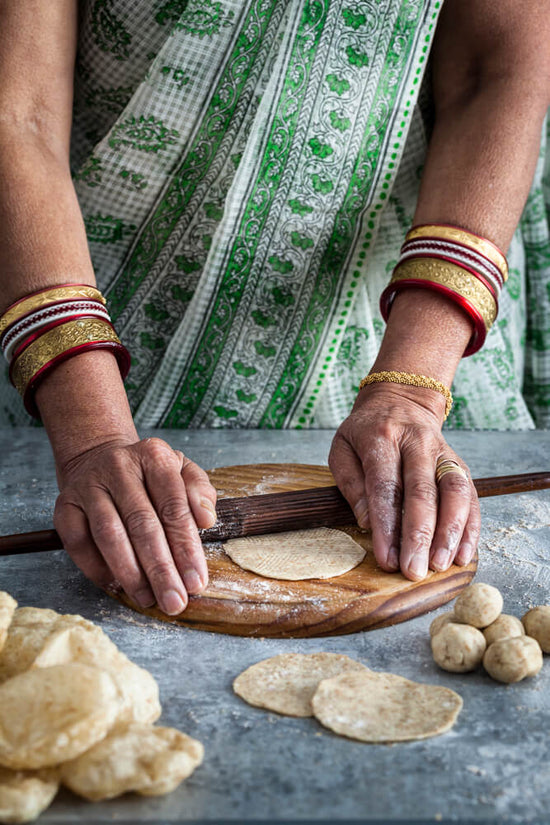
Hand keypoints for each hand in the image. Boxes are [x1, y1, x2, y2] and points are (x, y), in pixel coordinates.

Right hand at [53, 437, 216, 613]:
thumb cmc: (148, 474)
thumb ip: (200, 492)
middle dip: (161, 569)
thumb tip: (206, 519)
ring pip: (109, 535)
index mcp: (154, 456)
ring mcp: (88, 486)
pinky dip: (97, 569)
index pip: (173, 506)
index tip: (196, 581)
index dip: (185, 548)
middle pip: (142, 525)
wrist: (99, 459)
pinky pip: (79, 543)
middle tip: (174, 601)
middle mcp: (119, 468)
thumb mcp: (182, 470)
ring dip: (130, 574)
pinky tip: (117, 586)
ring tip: (148, 599)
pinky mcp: (65, 506)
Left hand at [329, 383, 479, 579]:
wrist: (400, 400)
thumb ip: (350, 484)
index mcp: (382, 438)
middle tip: (413, 570)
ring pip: (455, 492)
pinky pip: (472, 496)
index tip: (386, 558)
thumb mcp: (342, 448)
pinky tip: (463, 553)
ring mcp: (443, 453)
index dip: (387, 525)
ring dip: (450, 533)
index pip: (386, 485)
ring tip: (440, 564)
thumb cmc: (365, 432)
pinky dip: (470, 527)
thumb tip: (368, 522)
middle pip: (422, 492)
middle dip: (419, 536)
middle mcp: (417, 443)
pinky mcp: (460, 464)